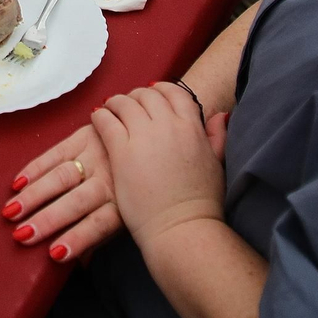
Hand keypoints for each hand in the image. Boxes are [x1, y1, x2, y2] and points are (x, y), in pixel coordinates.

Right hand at [4, 123, 121, 262]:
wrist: (145, 141)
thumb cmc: (129, 189)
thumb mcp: (122, 214)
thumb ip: (98, 237)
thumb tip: (79, 265)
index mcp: (121, 204)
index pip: (98, 224)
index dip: (78, 238)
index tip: (55, 254)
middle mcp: (110, 179)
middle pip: (76, 201)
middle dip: (48, 219)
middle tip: (21, 234)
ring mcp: (96, 155)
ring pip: (62, 177)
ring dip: (35, 194)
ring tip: (12, 211)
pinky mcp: (84, 137)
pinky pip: (55, 153)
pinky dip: (35, 168)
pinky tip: (18, 183)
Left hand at [91, 83, 227, 245]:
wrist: (181, 228)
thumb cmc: (201, 203)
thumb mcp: (217, 164)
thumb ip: (217, 136)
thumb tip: (220, 115)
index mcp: (192, 127)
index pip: (174, 92)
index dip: (160, 90)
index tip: (152, 95)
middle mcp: (168, 125)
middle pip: (147, 95)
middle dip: (136, 96)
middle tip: (128, 104)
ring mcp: (144, 136)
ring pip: (124, 103)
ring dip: (115, 103)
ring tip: (109, 108)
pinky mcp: (122, 151)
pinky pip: (106, 121)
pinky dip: (100, 116)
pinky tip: (97, 119)